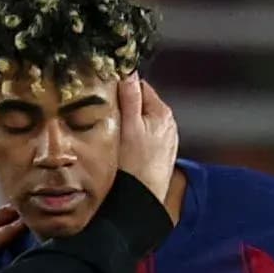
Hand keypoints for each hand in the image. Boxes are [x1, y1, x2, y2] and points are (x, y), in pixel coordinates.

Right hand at [115, 76, 177, 205]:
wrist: (141, 201)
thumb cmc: (135, 166)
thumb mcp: (129, 126)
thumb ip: (130, 97)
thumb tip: (129, 71)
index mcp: (162, 112)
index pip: (140, 87)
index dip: (121, 88)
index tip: (105, 95)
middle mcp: (167, 125)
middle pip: (140, 105)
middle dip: (124, 107)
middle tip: (105, 116)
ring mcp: (164, 141)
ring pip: (141, 123)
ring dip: (127, 125)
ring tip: (112, 135)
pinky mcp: (159, 156)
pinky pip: (142, 139)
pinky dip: (132, 140)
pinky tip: (122, 150)